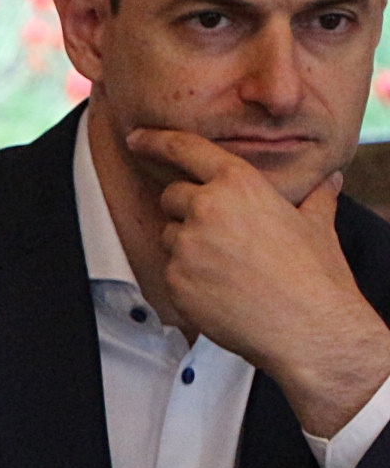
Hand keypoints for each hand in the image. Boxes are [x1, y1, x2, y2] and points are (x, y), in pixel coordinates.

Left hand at [135, 127, 389, 437]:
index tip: (137, 138)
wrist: (309, 328)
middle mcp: (205, 208)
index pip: (186, 150)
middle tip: (223, 236)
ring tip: (231, 268)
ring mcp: (186, 245)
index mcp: (239, 184)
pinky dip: (188, 278)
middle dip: (188, 210)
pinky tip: (221, 290)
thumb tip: (330, 179)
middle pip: (172, 196)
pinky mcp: (175, 280)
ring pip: (170, 235)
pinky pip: (170, 271)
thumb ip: (315, 196)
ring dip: (188, 245)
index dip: (157, 141)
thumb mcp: (317, 225)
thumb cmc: (315, 275)